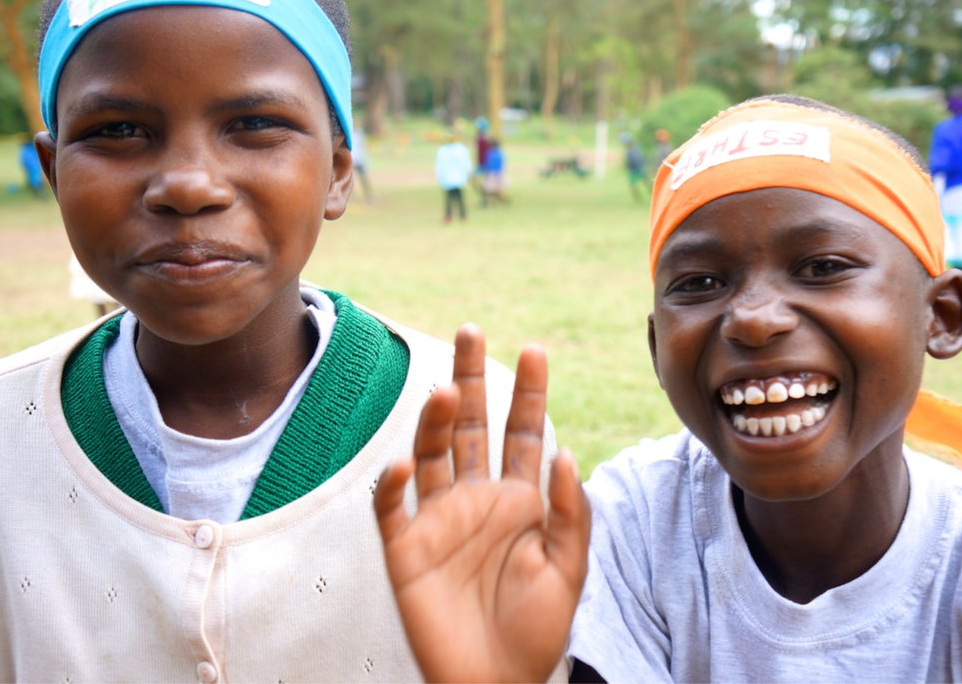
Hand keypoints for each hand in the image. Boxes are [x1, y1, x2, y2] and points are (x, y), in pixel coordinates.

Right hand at [374, 325, 590, 682]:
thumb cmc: (537, 631)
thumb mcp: (568, 570)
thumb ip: (569, 512)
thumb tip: (566, 452)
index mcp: (520, 500)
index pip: (524, 433)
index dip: (528, 393)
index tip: (535, 350)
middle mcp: (477, 499)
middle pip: (471, 426)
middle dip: (472, 379)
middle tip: (472, 331)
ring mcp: (439, 521)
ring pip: (432, 454)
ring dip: (434, 421)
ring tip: (443, 389)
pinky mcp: (406, 550)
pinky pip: (392, 509)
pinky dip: (393, 484)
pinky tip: (403, 463)